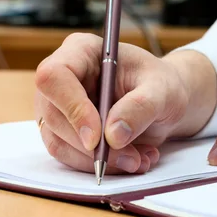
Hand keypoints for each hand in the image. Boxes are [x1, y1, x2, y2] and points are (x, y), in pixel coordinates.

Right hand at [34, 33, 216, 174]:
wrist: (162, 102)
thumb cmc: (160, 85)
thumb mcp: (162, 90)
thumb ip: (140, 107)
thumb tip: (113, 135)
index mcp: (81, 50)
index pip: (54, 76)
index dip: (71, 107)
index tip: (98, 137)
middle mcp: (62, 76)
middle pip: (53, 114)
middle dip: (91, 146)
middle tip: (131, 158)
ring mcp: (58, 104)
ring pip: (58, 140)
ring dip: (96, 160)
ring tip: (138, 159)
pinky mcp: (61, 130)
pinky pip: (67, 155)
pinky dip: (96, 165)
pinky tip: (129, 160)